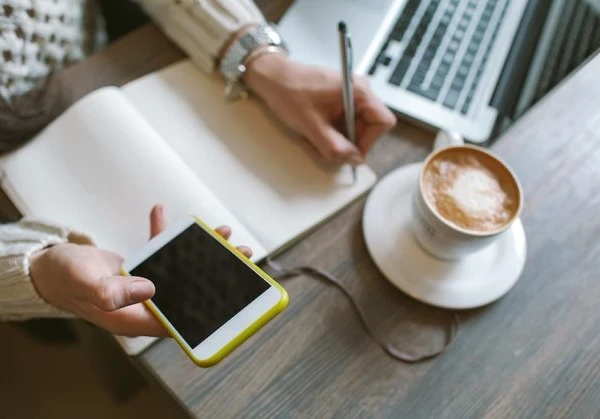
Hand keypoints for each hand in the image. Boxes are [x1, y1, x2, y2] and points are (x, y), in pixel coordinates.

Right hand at [29, 205, 251, 336]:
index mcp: (134, 318)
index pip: (180, 318)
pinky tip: (164, 213)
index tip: (234, 290)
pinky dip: (165, 234)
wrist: (47, 270)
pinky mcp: (140, 271)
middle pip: (189, 291)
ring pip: (182, 270)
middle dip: (217, 272)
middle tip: (240, 253)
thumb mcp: (85, 282)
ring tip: (220, 232)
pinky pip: (160, 252)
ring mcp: (144, 288)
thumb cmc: (62, 279)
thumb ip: (112, 291)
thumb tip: (149, 289)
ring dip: (201, 251)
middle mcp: (144, 305)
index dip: (209, 307)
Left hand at [245, 53, 396, 164]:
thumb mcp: (311, 126)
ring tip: (313, 138)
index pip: (382, 122)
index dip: (368, 142)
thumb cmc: (289, 92)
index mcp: (359, 91)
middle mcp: (359, 92)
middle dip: (347, 143)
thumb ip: (335, 146)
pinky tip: (313, 132)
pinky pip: (343, 126)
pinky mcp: (339, 103)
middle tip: (324, 147)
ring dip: (336, 141)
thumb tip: (354, 159)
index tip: (348, 151)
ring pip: (354, 130)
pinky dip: (330, 134)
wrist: (271, 78)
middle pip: (369, 129)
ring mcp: (350, 97)